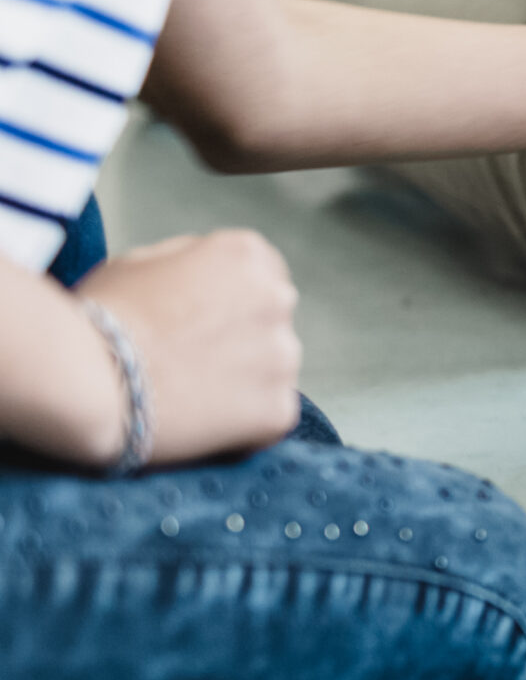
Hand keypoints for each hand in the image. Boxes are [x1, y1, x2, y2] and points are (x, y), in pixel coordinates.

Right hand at [79, 230, 303, 465]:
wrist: (88, 379)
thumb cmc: (100, 318)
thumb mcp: (140, 263)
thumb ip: (191, 262)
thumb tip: (211, 274)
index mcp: (246, 255)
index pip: (262, 275)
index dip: (230, 302)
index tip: (202, 323)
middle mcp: (278, 298)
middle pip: (271, 321)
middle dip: (242, 339)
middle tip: (189, 362)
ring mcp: (284, 356)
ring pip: (274, 369)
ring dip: (244, 381)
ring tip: (187, 393)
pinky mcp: (279, 408)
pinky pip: (270, 417)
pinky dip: (243, 424)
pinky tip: (198, 420)